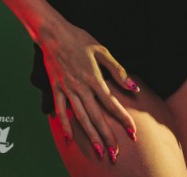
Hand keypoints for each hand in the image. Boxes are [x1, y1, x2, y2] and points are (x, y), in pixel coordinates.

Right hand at [38, 19, 139, 160]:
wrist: (53, 33)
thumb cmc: (79, 39)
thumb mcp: (102, 50)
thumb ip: (117, 70)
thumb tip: (133, 86)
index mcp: (94, 77)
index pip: (111, 103)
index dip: (123, 118)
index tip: (133, 132)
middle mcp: (81, 87)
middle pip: (97, 116)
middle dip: (107, 136)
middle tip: (116, 153)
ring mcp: (67, 89)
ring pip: (80, 117)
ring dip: (90, 135)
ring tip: (99, 151)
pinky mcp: (56, 88)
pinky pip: (60, 110)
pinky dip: (64, 125)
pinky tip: (69, 140)